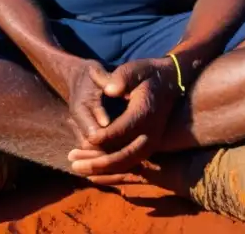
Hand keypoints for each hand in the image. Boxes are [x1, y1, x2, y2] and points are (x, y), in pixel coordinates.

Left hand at [68, 58, 179, 181]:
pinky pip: (131, 166)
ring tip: (77, 169)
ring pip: (126, 165)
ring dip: (101, 171)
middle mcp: (151, 134)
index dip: (102, 137)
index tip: (86, 139)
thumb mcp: (135, 69)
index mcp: (144, 113)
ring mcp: (152, 144)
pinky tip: (93, 175)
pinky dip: (112, 173)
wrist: (170, 82)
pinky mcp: (149, 149)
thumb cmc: (147, 75)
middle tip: (74, 165)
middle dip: (98, 163)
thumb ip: (121, 78)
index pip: (121, 131)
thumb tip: (109, 90)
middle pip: (123, 156)